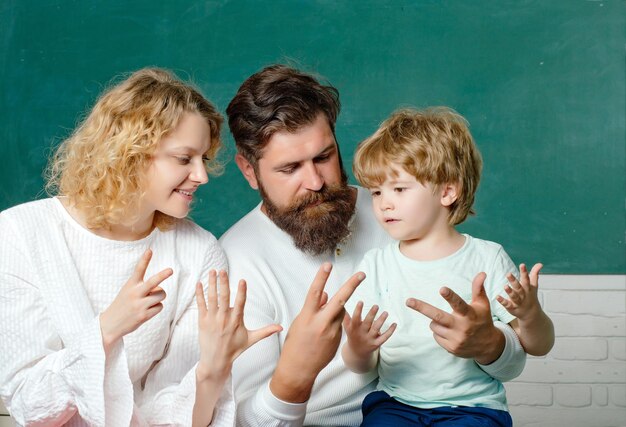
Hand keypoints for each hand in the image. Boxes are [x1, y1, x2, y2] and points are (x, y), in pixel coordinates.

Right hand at [100, 249, 171, 351]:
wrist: (110, 324)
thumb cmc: (123, 304)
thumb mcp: (129, 291)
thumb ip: (144, 288)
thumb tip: (160, 290)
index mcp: (130, 285)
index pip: (139, 270)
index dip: (145, 260)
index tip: (150, 250)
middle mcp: (135, 293)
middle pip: (153, 282)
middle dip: (162, 275)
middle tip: (171, 270)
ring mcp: (139, 305)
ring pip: (161, 295)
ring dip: (159, 297)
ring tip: (148, 301)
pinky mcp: (144, 315)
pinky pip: (160, 306)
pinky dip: (156, 307)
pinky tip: (147, 311)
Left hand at [195, 270, 281, 381]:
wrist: (215, 361)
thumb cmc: (234, 349)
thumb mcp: (251, 340)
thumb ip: (265, 331)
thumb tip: (281, 327)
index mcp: (236, 322)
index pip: (240, 304)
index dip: (241, 292)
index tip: (242, 280)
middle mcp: (223, 319)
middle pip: (223, 298)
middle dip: (223, 283)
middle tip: (223, 270)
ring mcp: (212, 320)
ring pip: (212, 298)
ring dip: (211, 284)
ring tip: (212, 271)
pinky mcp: (202, 322)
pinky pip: (201, 305)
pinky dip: (200, 294)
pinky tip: (199, 283)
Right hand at [271, 263, 364, 402]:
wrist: (299, 368)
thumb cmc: (295, 343)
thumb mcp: (300, 322)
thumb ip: (314, 307)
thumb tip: (325, 294)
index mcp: (307, 317)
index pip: (315, 292)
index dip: (322, 277)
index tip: (328, 265)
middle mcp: (321, 323)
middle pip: (340, 300)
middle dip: (352, 285)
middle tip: (361, 274)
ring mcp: (332, 332)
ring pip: (340, 312)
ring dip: (336, 310)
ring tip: (321, 324)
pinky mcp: (338, 339)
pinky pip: (339, 324)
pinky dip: (334, 323)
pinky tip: (323, 336)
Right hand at [343, 302, 395, 358]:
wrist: (356, 353)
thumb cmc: (352, 335)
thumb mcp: (346, 327)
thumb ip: (346, 316)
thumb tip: (342, 304)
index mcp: (353, 329)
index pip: (355, 318)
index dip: (358, 310)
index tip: (361, 302)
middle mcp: (361, 334)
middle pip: (367, 323)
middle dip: (371, 314)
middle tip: (376, 306)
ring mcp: (369, 339)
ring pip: (376, 329)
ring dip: (381, 321)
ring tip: (386, 313)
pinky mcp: (376, 344)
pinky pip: (384, 337)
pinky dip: (390, 331)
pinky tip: (394, 324)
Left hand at [406, 272, 503, 364]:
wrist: (489, 346)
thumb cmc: (482, 320)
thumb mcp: (482, 304)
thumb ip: (478, 289)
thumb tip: (481, 273)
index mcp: (469, 314)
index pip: (458, 304)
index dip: (450, 296)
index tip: (442, 289)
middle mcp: (462, 327)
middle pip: (438, 316)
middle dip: (422, 308)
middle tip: (408, 301)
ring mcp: (456, 339)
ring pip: (434, 325)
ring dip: (436, 321)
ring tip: (449, 322)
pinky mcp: (451, 348)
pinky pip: (435, 336)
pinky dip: (439, 332)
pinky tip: (451, 332)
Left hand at [497, 263, 542, 320]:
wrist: (531, 313)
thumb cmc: (530, 296)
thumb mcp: (533, 285)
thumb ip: (534, 274)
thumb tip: (540, 264)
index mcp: (528, 288)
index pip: (526, 279)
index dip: (524, 272)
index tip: (522, 264)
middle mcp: (523, 295)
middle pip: (519, 287)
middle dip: (514, 281)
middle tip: (508, 274)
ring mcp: (518, 302)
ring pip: (514, 296)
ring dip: (509, 292)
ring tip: (505, 286)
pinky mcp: (512, 308)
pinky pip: (507, 305)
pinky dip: (503, 301)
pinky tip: (497, 297)